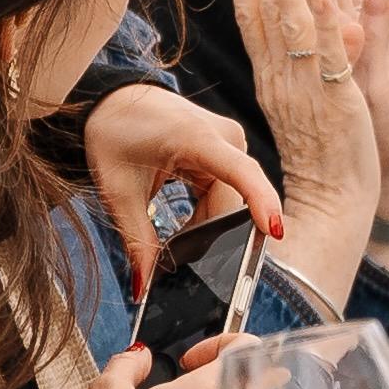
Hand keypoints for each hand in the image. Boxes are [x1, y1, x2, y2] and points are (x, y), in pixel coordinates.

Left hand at [82, 84, 281, 290]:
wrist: (113, 102)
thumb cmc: (114, 136)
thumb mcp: (118, 193)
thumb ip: (137, 240)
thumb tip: (144, 286)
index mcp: (195, 138)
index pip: (241, 172)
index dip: (260, 202)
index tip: (274, 232)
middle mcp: (224, 136)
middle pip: (232, 203)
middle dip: (212, 238)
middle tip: (180, 265)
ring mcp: (230, 142)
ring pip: (232, 202)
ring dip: (208, 226)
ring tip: (176, 238)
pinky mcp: (228, 150)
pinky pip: (229, 193)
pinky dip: (209, 213)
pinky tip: (188, 224)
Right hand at [212, 0, 386, 304]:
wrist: (332, 205)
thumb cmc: (317, 156)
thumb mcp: (293, 103)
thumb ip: (285, 67)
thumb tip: (276, 35)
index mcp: (271, 78)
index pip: (252, 17)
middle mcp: (283, 79)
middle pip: (265, 11)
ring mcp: (309, 89)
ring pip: (293, 25)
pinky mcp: (340, 102)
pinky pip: (332, 59)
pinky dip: (329, 27)